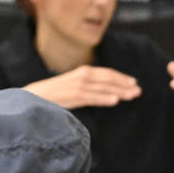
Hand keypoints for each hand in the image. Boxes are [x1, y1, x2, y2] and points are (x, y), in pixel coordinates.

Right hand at [23, 66, 140, 109]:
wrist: (34, 96)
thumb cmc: (55, 94)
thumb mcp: (74, 86)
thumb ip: (89, 87)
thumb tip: (106, 93)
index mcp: (83, 72)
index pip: (107, 73)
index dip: (121, 78)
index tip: (133, 82)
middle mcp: (82, 76)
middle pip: (108, 79)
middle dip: (125, 84)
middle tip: (139, 90)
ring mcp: (78, 85)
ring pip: (104, 88)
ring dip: (120, 92)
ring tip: (133, 96)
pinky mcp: (74, 96)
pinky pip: (92, 97)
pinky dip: (104, 98)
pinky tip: (115, 101)